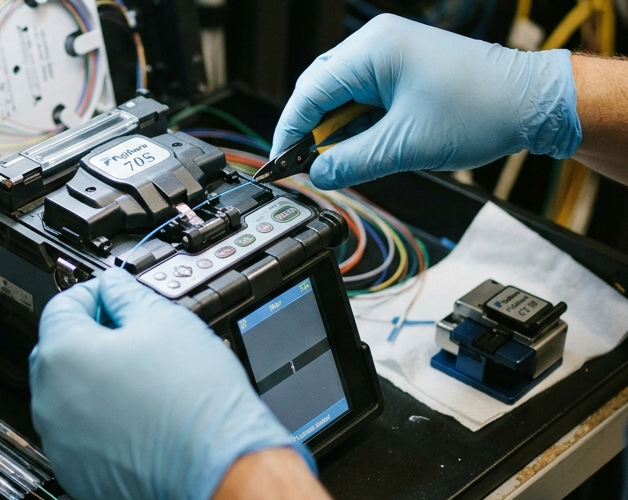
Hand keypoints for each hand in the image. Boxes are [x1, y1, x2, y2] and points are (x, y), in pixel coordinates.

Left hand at [30, 268, 313, 499]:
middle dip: (91, 337)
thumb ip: (127, 294)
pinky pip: (80, 432)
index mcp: (63, 355)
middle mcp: (49, 400)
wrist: (217, 467)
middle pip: (59, 351)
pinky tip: (138, 414)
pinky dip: (101, 419)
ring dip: (95, 380)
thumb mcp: (165, 320)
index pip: (61, 306)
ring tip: (142, 379)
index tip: (112, 295)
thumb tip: (114, 285)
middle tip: (131, 336)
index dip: (92, 293)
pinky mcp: (77, 470)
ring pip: (69, 395)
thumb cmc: (194, 401)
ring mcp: (60, 440)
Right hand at [271, 14, 581, 189]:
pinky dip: (357, 124)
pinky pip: (364, 96)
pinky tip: (360, 148)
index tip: (280, 163)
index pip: (309, 92)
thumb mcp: (404, 147)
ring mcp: (390, 53)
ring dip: (336, 130)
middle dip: (311, 132)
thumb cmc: (481, 111)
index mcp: (373, 51)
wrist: (533, 103)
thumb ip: (350, 163)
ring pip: (341, 95)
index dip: (290, 132)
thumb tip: (317, 175)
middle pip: (320, 90)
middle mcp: (376, 44)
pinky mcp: (403, 67)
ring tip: (339, 162)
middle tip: (307, 168)